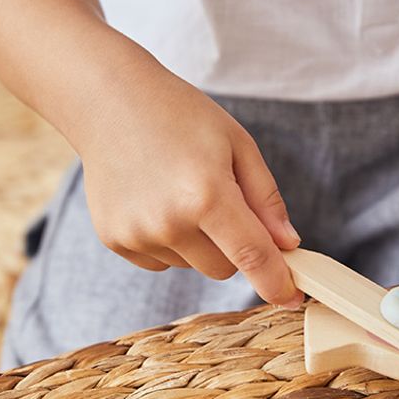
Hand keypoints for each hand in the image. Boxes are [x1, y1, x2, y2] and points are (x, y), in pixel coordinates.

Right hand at [75, 59, 301, 306]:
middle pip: (223, 270)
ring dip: (196, 242)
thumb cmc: (179, 115)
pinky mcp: (116, 240)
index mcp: (206, 193)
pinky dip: (166, 241)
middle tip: (216, 202)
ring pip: (192, 265)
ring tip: (176, 192)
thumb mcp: (236, 143)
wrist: (107, 100)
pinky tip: (153, 200)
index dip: (276, 282)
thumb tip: (287, 245)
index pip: (252, 256)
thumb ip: (265, 198)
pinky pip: (160, 262)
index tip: (291, 298)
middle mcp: (170, 221)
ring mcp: (138, 234)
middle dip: (231, 247)